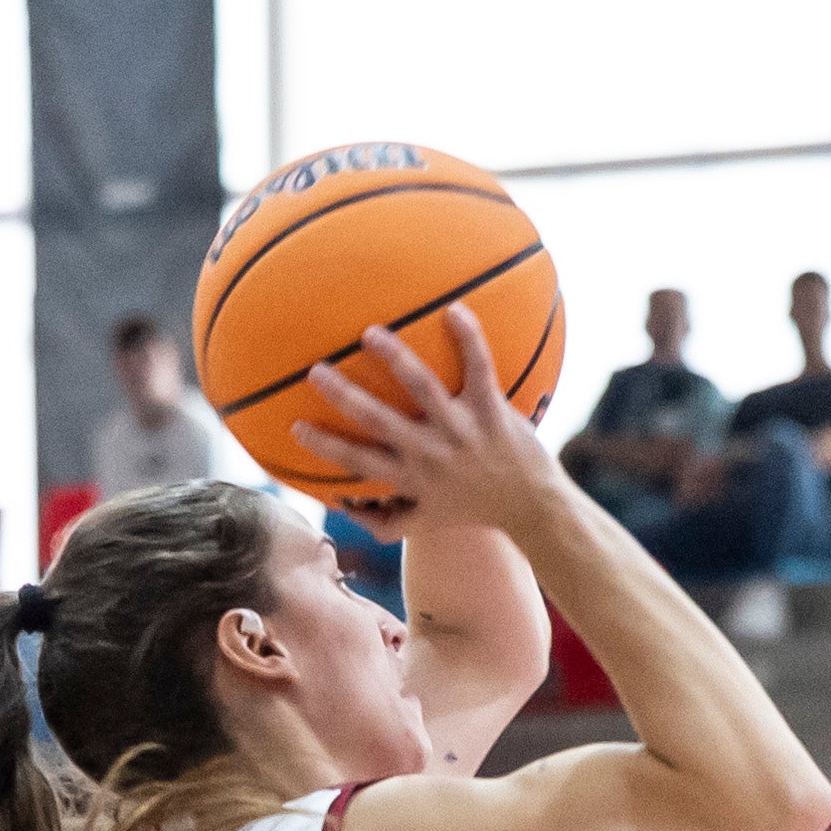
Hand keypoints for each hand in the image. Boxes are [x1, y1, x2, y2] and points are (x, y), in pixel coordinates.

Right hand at [295, 307, 564, 534]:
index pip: (361, 462)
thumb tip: (340, 507)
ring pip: (425, 389)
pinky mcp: (493, 412)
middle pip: (382, 422)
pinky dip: (469, 338)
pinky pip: (480, 369)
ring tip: (369, 333)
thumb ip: (384, 519)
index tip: (295, 428)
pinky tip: (454, 309)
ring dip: (396, 359)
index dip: (327, 447)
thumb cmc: (475, 509)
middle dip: (346, 398)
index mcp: (413, 478)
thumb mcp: (427, 521)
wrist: (535, 508)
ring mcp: (464, 430)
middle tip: (315, 370)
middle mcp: (434, 454)